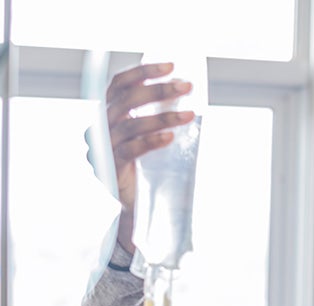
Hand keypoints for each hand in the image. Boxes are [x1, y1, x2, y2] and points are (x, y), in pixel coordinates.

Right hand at [93, 62, 195, 252]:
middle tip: (186, 87)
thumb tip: (188, 97)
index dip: (143, 72)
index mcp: (110, 115)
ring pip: (131, 124)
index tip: (170, 65)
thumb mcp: (152, 139)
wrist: (137, 208)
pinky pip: (131, 150)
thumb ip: (159, 118)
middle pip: (127, 101)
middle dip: (158, 90)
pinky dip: (151, 141)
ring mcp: (104, 148)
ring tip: (190, 114)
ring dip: (162, 116)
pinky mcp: (112, 168)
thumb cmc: (148, 169)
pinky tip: (170, 138)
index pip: (120, 85)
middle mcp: (101, 127)